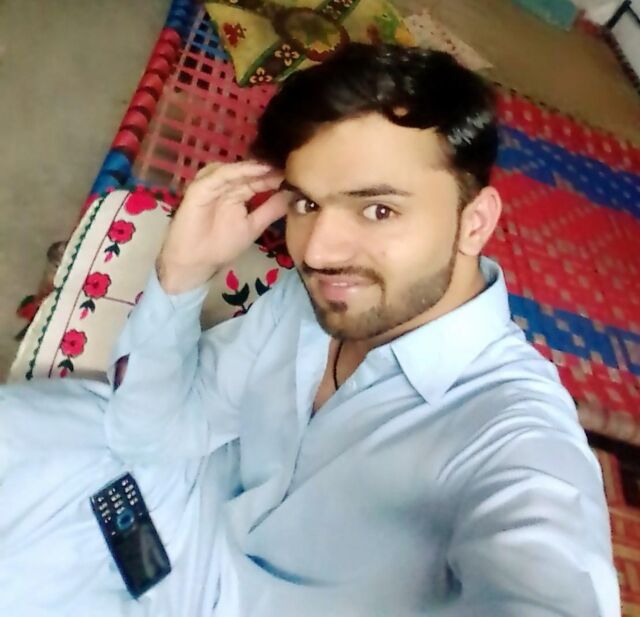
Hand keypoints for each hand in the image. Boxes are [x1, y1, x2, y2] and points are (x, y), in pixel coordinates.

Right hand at [157, 161, 287, 293]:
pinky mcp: (199, 188)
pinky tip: (255, 170)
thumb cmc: (221, 246)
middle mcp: (224, 186)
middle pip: (247, 172)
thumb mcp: (253, 227)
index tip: (295, 174)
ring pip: (234, 170)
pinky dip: (236, 171)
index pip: (258, 180)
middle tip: (288, 165)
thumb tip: (291, 196)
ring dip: (253, 167)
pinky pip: (219, 175)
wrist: (195, 263)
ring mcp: (211, 185)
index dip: (275, 177)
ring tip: (273, 167)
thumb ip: (270, 210)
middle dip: (267, 168)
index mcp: (237, 194)